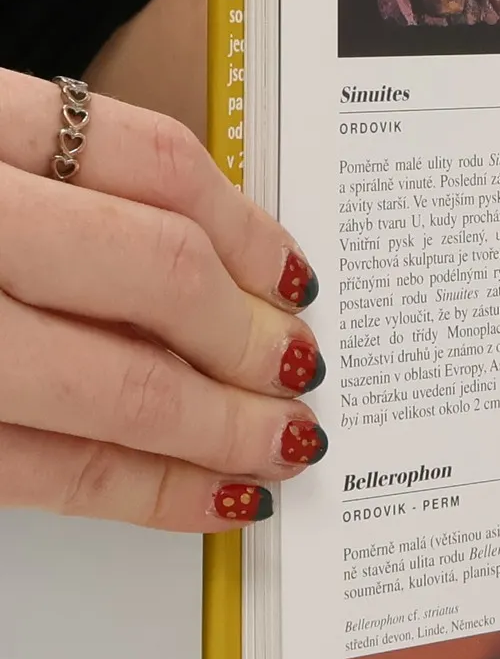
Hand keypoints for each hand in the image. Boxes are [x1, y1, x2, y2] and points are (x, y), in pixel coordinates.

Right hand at [0, 69, 325, 531]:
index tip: (295, 274)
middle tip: (301, 369)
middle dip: (248, 336)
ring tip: (281, 447)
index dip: (251, 226)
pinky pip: (40, 473)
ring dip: (218, 429)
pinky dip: (143, 493)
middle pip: (151, 271)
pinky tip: (206, 499)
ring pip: (107, 388)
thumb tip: (211, 258)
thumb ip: (46, 186)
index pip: (149, 159)